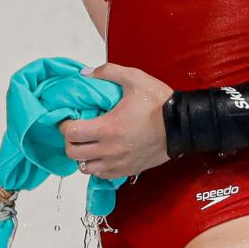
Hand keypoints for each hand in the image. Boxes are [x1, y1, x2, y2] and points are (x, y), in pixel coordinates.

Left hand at [57, 63, 174, 179]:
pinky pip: (102, 175)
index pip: (70, 133)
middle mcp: (110, 150)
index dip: (64, 124)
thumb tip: (84, 73)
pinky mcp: (128, 171)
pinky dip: (96, 167)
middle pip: (73, 153)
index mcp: (108, 128)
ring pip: (85, 168)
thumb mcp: (134, 78)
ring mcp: (119, 163)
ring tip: (88, 143)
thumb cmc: (158, 102)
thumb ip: (107, 72)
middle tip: (76, 130)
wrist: (183, 125)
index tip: (68, 118)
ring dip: (82, 156)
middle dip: (70, 141)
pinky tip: (100, 154)